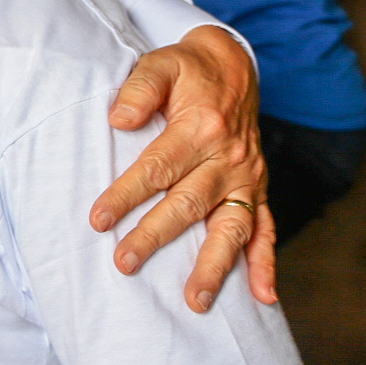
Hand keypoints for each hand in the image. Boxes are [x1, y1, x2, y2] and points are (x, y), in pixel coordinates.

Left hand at [90, 25, 272, 310]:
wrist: (233, 66)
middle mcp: (229, 158)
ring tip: (195, 301)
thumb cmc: (188, 70)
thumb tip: (118, 119)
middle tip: (125, 262)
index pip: (158, 168)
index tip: (98, 219)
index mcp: (201, 127)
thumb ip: (139, 88)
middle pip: (188, 204)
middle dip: (155, 236)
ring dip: (214, 266)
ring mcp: (248, 177)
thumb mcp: (161, 64)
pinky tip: (263, 297)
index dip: (126, 195)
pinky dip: (266, 264)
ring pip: (232, 227)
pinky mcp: (259, 189)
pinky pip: (267, 230)